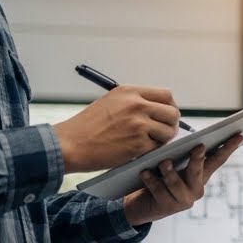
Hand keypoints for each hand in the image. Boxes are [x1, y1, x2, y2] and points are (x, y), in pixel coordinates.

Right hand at [54, 86, 181, 172]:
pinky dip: (151, 151)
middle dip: (171, 124)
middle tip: (163, 132)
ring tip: (147, 142)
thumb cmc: (88, 126)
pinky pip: (157, 147)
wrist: (70, 144)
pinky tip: (138, 151)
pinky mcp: (138, 144)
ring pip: (169, 132)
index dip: (170, 107)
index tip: (166, 116)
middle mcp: (137, 105)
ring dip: (162, 140)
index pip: (166, 95)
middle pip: (172, 113)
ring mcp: (139, 124)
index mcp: (130, 92)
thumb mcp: (111, 102)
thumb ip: (135, 102)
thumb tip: (160, 110)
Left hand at [121, 136, 242, 226]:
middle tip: (198, 147)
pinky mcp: (168, 207)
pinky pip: (159, 191)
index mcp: (201, 175)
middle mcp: (196, 188)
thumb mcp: (173, 165)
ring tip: (163, 162)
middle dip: (198, 159)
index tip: (239, 135)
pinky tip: (145, 172)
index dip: (228, 148)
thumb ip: (179, 155)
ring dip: (170, 172)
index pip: (217, 159)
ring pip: (177, 184)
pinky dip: (151, 180)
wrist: (144, 205)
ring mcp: (184, 200)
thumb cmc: (160, 179)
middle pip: (199, 171)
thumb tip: (179, 139)